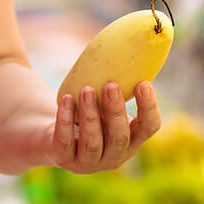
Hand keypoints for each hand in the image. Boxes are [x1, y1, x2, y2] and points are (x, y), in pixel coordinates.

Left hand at [44, 79, 161, 173]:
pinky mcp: (63, 159)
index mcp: (132, 140)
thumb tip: (128, 39)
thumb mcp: (105, 102)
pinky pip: (65, 141)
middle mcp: (113, 156)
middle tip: (111, 85)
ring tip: (87, 90)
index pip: (150, 127)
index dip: (149, 107)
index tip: (142, 82)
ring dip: (91, 115)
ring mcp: (88, 163)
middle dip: (116, 111)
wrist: (54, 135)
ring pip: (92, 143)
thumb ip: (118, 83)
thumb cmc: (89, 112)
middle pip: (119, 138)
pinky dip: (66, 120)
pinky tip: (67, 99)